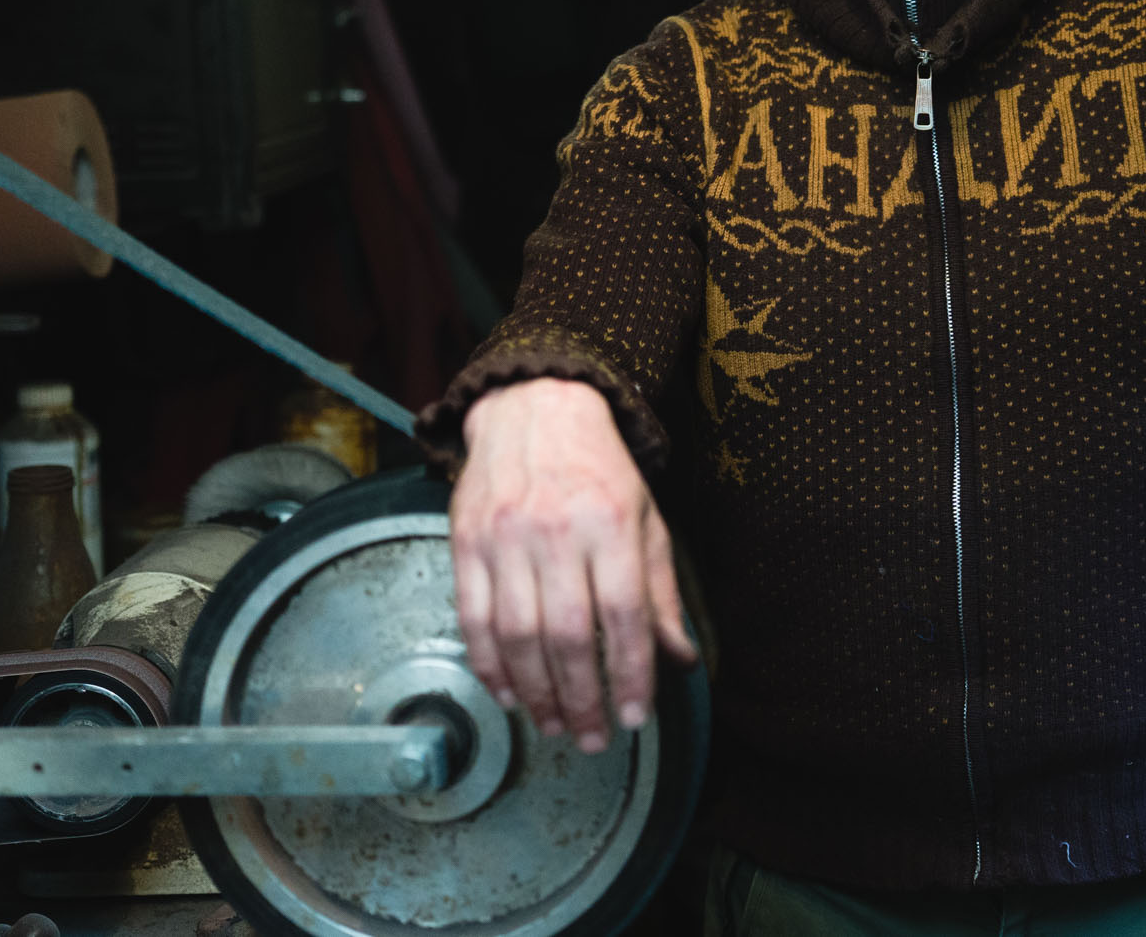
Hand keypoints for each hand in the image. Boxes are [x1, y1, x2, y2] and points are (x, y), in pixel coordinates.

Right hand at [449, 379, 697, 752]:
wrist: (535, 406)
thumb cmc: (599, 469)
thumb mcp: (646, 519)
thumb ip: (659, 593)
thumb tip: (679, 661)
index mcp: (611, 524)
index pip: (622, 615)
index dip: (628, 674)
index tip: (633, 718)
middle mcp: (555, 532)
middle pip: (565, 635)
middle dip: (581, 698)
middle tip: (592, 738)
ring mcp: (505, 537)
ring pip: (516, 635)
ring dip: (536, 692)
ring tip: (556, 724)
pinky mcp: (465, 542)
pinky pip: (472, 618)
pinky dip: (489, 665)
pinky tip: (510, 693)